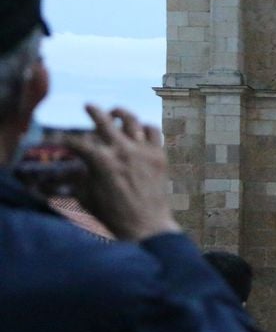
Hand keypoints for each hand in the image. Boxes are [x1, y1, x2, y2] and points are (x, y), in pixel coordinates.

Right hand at [64, 106, 181, 241]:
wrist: (147, 225)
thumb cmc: (113, 214)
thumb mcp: (85, 195)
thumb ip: (78, 176)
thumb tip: (72, 165)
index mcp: (101, 160)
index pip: (77, 142)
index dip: (64, 140)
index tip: (59, 140)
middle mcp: (122, 150)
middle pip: (104, 121)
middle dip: (93, 111)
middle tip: (88, 106)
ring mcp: (143, 151)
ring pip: (132, 120)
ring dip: (121, 114)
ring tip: (115, 113)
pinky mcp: (159, 155)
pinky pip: (154, 131)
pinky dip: (146, 127)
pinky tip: (139, 130)